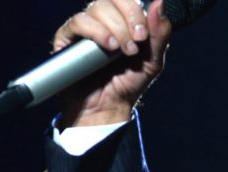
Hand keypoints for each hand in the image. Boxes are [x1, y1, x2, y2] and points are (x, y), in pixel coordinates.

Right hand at [53, 0, 172, 127]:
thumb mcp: (153, 60)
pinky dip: (97, 32)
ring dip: (115, 29)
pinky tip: (108, 47)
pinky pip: (78, 22)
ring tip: (122, 52)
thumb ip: (159, 33)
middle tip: (136, 42)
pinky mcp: (67, 38)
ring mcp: (84, 28)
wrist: (109, 106)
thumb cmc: (129, 83)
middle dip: (129, 19)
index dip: (136, 10)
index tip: (144, 35)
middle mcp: (103, 20)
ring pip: (97, 9)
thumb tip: (160, 3)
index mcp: (123, 20)